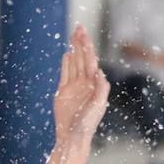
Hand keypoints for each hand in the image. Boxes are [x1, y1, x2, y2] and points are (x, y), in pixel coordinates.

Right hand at [52, 25, 108, 145]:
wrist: (72, 136)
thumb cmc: (87, 124)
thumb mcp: (97, 107)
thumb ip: (100, 90)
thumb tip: (99, 72)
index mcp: (94, 83)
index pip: (90, 60)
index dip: (87, 46)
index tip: (83, 33)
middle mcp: (85, 82)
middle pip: (82, 58)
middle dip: (81, 42)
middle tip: (78, 27)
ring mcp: (74, 86)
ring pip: (74, 63)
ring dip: (74, 49)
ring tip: (73, 36)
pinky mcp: (63, 92)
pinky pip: (65, 74)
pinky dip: (66, 64)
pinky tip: (67, 54)